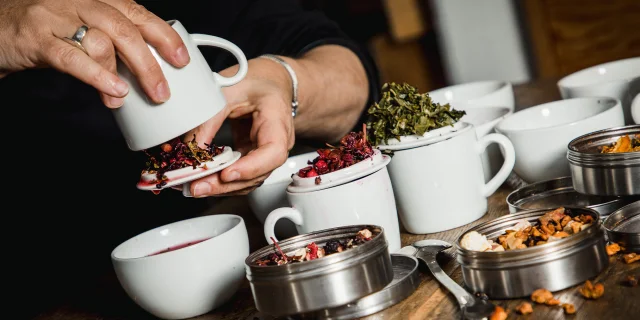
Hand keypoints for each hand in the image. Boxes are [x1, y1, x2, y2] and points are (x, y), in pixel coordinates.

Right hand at [0, 0, 188, 106]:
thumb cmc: (45, 29)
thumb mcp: (82, 27)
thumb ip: (111, 43)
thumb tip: (147, 73)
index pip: (138, 13)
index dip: (164, 35)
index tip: (182, 59)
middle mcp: (79, 1)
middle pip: (125, 28)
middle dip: (149, 63)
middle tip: (161, 91)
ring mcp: (56, 16)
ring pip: (102, 41)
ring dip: (120, 75)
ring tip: (126, 97)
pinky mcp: (36, 37)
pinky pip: (73, 58)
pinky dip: (97, 76)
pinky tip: (112, 92)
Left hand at [186, 58, 295, 196]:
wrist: (268, 83)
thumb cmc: (255, 81)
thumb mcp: (228, 90)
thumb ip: (209, 119)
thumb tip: (190, 149)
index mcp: (277, 121)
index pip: (273, 152)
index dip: (251, 167)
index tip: (227, 173)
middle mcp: (276, 144)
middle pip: (258, 174)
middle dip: (226, 185)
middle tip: (198, 187)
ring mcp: (265, 155)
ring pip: (248, 181)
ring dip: (221, 188)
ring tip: (194, 187)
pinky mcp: (251, 158)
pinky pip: (239, 176)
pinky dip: (220, 182)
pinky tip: (201, 181)